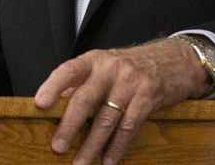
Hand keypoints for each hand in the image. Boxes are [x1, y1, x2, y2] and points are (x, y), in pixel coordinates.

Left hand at [33, 39, 207, 164]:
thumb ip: (83, 80)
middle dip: (69, 126)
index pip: (69, 70)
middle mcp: (111, 69)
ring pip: (106, 119)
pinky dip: (117, 147)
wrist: (174, 60)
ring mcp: (131, 83)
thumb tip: (58, 98)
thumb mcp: (106, 65)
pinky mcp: (148, 98)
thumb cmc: (134, 65)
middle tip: (59, 146)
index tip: (40, 103)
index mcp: (96, 59)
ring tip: (81, 162)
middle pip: (85, 99)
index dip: (53, 86)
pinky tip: (109, 160)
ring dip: (92, 145)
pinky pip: (128, 127)